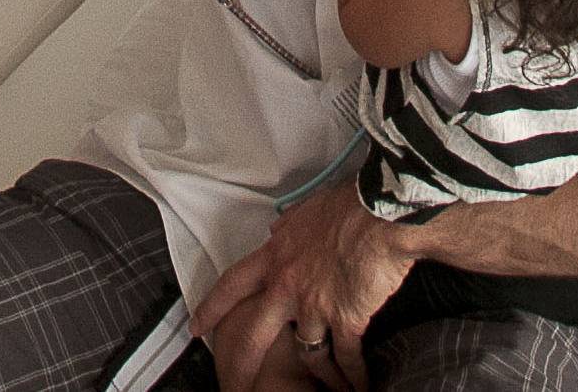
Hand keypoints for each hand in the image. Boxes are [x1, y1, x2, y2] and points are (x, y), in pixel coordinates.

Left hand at [198, 192, 413, 391]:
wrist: (380, 213)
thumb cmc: (350, 204)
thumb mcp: (307, 209)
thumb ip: (289, 227)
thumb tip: (280, 230)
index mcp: (277, 255)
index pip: (233, 284)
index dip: (212, 307)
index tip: (197, 325)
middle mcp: (288, 284)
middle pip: (254, 333)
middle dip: (242, 361)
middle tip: (235, 380)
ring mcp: (314, 305)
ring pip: (306, 353)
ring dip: (320, 373)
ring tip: (328, 385)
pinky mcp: (345, 318)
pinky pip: (347, 357)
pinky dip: (354, 374)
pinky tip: (359, 383)